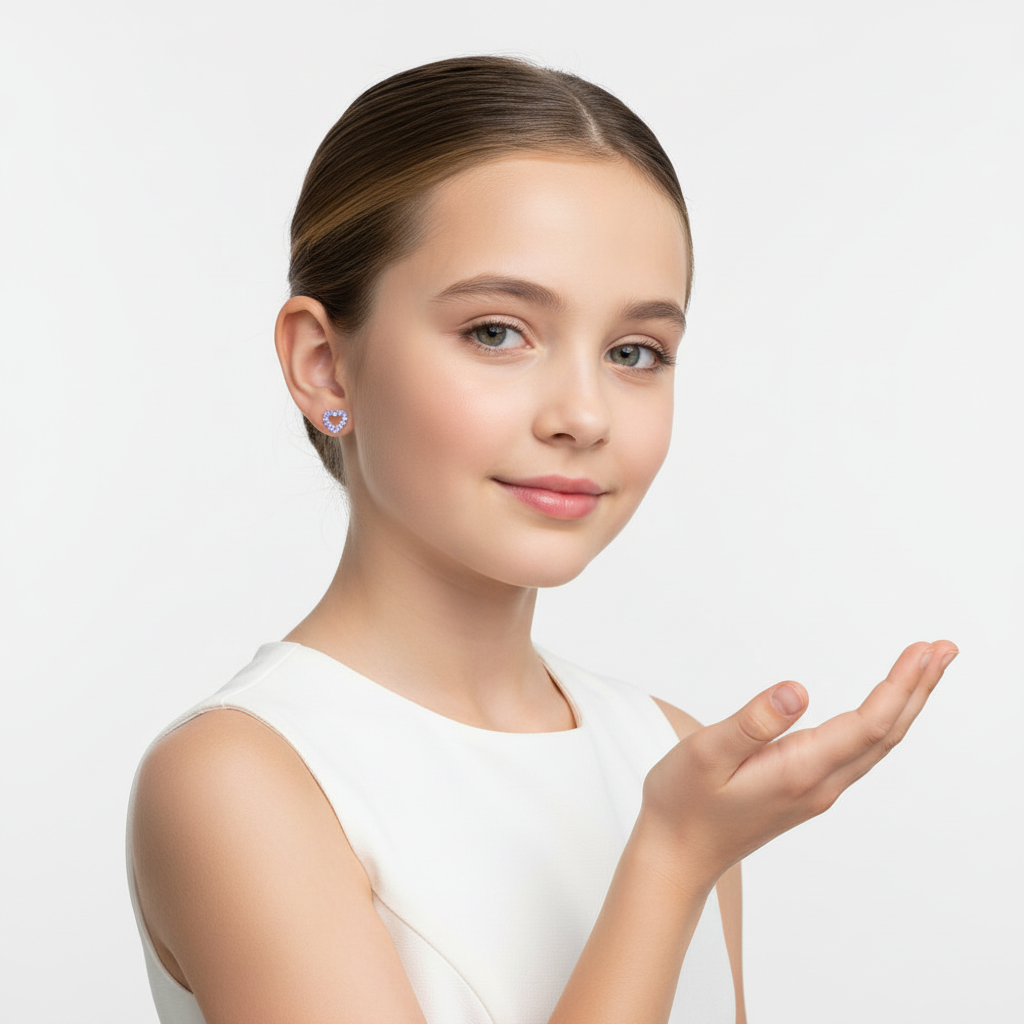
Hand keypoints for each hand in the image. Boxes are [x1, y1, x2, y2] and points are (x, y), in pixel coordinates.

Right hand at [640, 640, 958, 889]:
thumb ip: (752, 722)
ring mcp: (816, 791)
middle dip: (918, 689)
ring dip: (905, 704)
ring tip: (924, 668)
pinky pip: (860, 752)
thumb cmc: (684, 804)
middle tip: (944, 649)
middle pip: (886, 733)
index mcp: (799, 772)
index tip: (924, 651)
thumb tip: (796, 689)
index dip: (900, 685)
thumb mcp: (706, 754)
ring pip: (877, 743)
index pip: (868, 724)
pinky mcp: (806, 790)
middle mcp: (819, 784)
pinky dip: (882, 722)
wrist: (677, 854)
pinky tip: (883, 710)